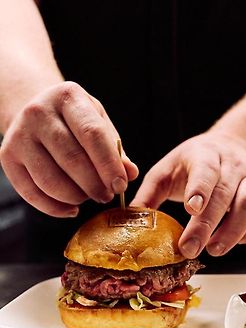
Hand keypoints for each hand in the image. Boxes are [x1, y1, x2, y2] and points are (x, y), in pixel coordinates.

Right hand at [0, 81, 137, 216]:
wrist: (37, 113)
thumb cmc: (77, 122)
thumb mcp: (100, 125)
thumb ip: (116, 150)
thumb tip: (130, 174)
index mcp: (68, 97)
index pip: (92, 134)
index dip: (109, 165)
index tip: (120, 185)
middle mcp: (38, 112)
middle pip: (71, 159)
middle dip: (94, 185)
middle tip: (107, 196)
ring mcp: (19, 135)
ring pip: (50, 180)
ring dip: (76, 197)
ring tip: (90, 197)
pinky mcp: (7, 157)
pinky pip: (31, 193)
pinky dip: (55, 208)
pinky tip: (72, 208)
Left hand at [131, 131, 245, 257]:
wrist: (233, 148)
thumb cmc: (195, 163)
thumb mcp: (168, 170)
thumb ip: (150, 195)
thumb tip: (128, 223)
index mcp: (204, 155)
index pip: (206, 169)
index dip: (200, 189)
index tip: (191, 209)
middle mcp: (232, 166)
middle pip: (226, 194)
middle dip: (208, 225)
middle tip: (190, 249)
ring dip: (235, 230)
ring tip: (215, 249)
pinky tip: (239, 241)